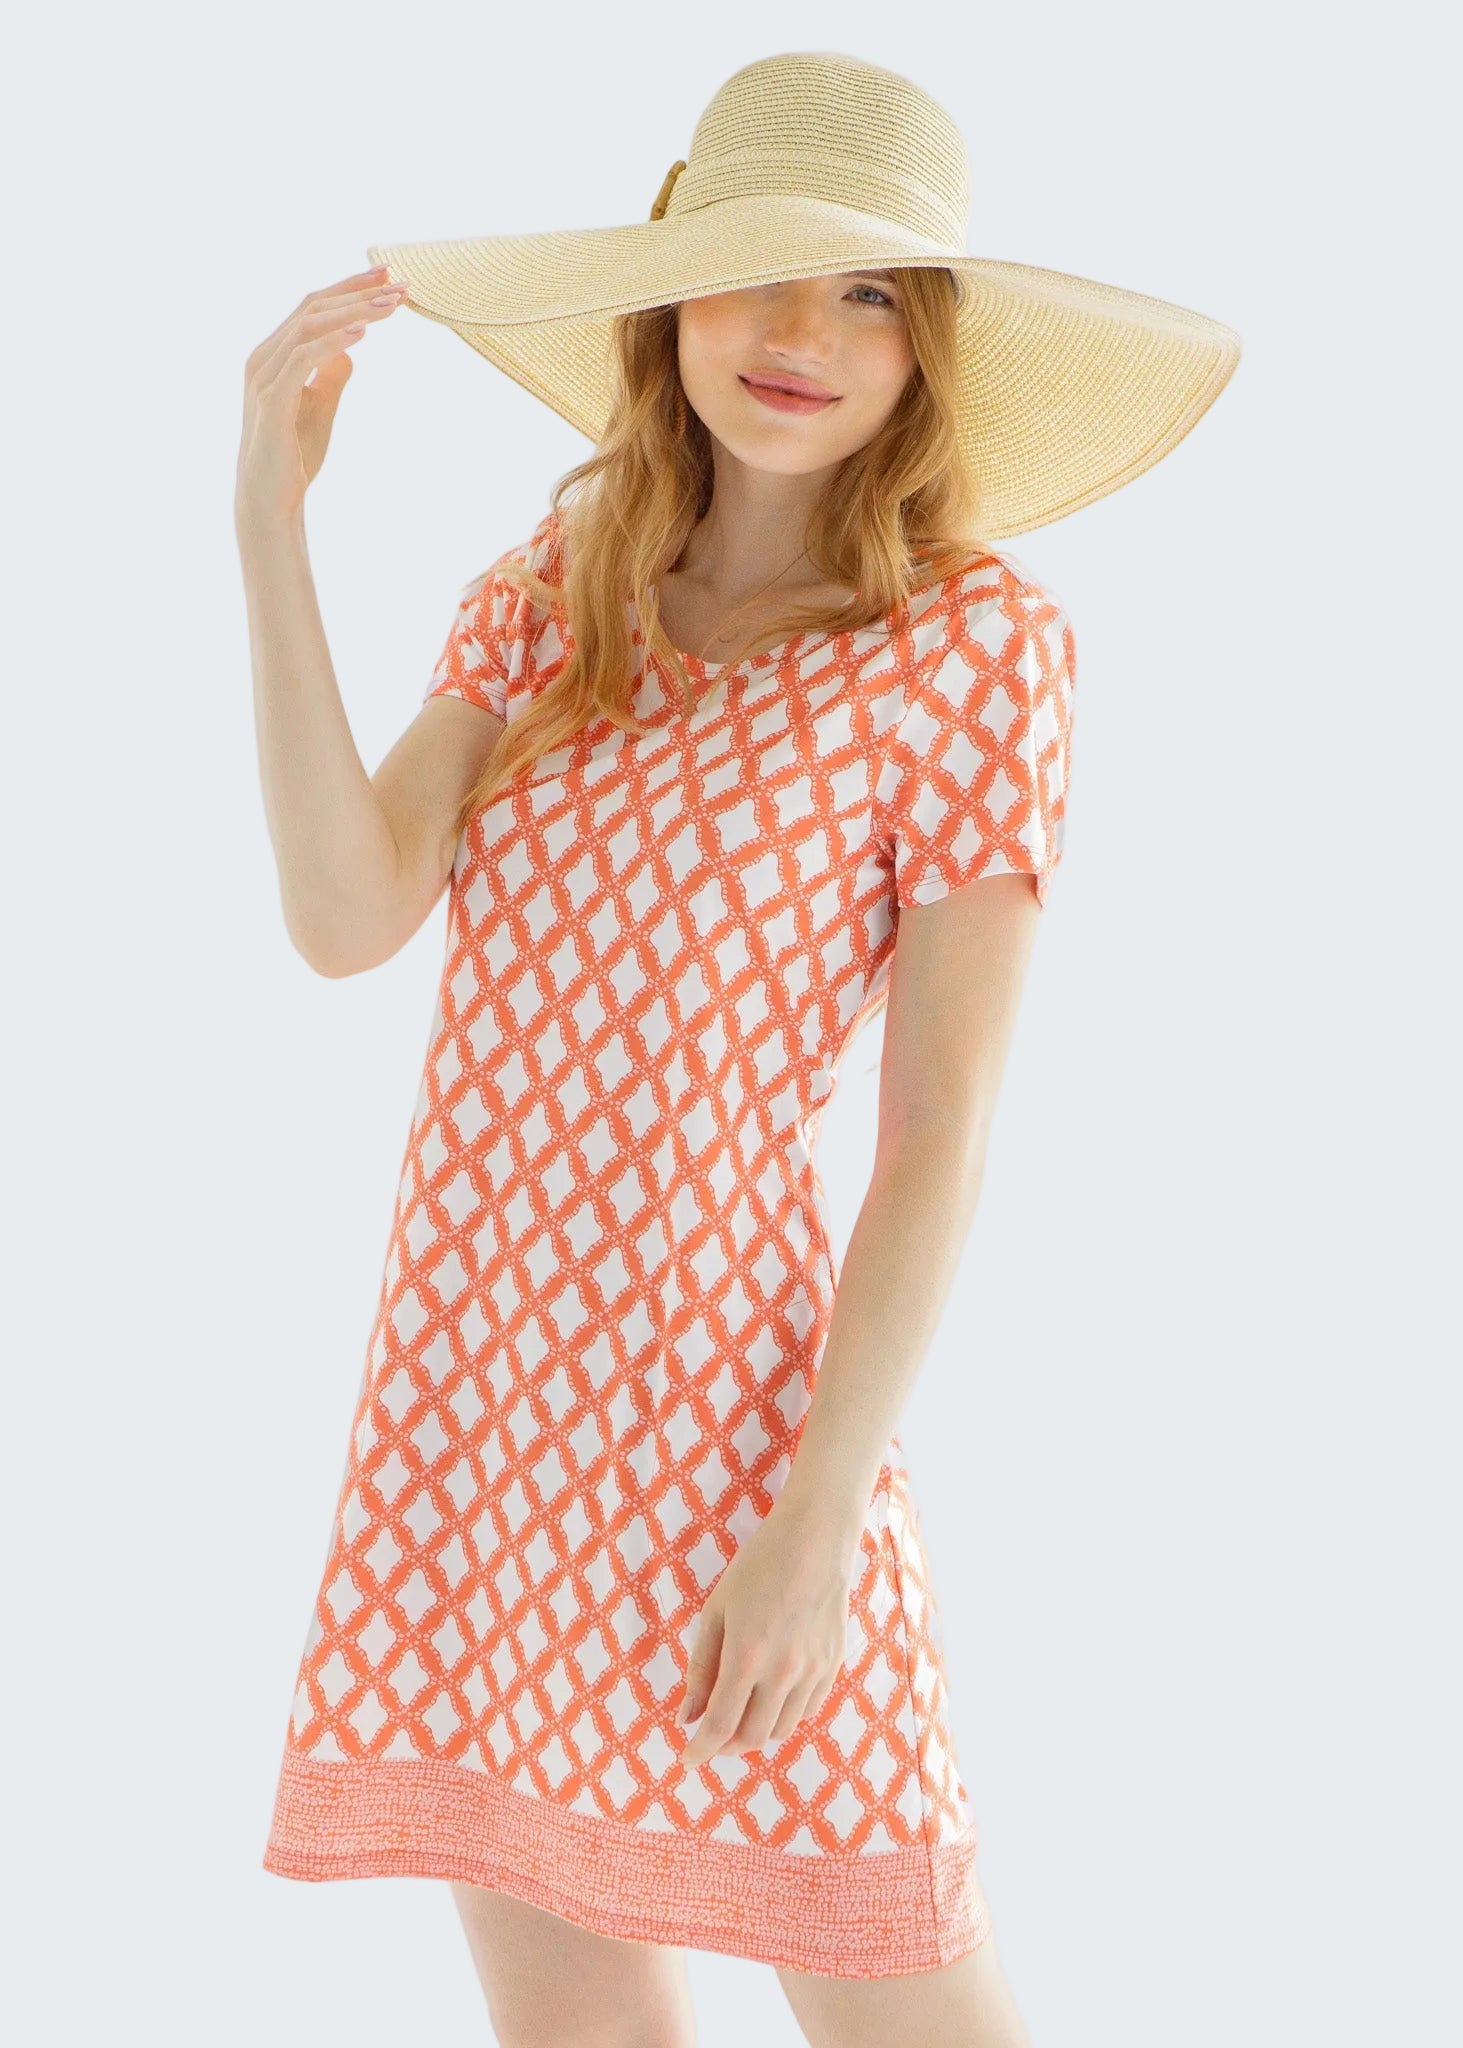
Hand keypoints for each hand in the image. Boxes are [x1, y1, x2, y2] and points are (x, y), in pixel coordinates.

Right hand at [235, 265, 406, 536]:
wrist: (271, 500)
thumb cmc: (294, 455)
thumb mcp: (321, 406)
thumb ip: (332, 373)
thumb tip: (351, 348)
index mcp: (274, 354)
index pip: (313, 307)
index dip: (349, 287)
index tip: (387, 276)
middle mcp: (263, 357)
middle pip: (312, 308)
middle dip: (358, 292)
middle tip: (399, 283)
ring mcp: (264, 377)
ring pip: (309, 327)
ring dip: (353, 312)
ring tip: (390, 305)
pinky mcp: (271, 401)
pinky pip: (303, 360)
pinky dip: (334, 342)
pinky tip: (364, 333)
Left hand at [675, 1496, 863, 1767]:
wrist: (815, 1540)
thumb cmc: (758, 1567)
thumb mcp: (716, 1611)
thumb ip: (702, 1668)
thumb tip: (688, 1717)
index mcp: (747, 1655)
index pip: (721, 1724)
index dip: (701, 1749)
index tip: (687, 1760)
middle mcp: (783, 1672)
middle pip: (752, 1736)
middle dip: (726, 1745)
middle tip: (711, 1735)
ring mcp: (813, 1671)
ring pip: (781, 1730)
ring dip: (755, 1732)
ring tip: (740, 1715)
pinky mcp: (834, 1667)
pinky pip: (806, 1711)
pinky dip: (784, 1716)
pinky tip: (771, 1697)